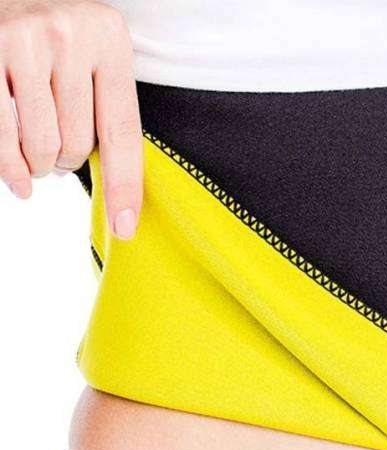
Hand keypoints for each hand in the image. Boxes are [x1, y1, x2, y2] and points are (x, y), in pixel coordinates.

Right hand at [0, 0, 141, 238]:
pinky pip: (3, 136)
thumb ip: (107, 112)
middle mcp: (69, 35)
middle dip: (66, 161)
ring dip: (39, 164)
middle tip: (58, 151)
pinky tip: (20, 181)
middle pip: (77, 144)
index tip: (124, 227)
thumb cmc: (57, 41)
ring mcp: (24, 40)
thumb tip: (121, 202)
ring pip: (40, 146)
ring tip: (39, 152)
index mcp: (110, 40)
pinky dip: (11, 168)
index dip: (124, 187)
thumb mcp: (94, 60)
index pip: (122, 133)